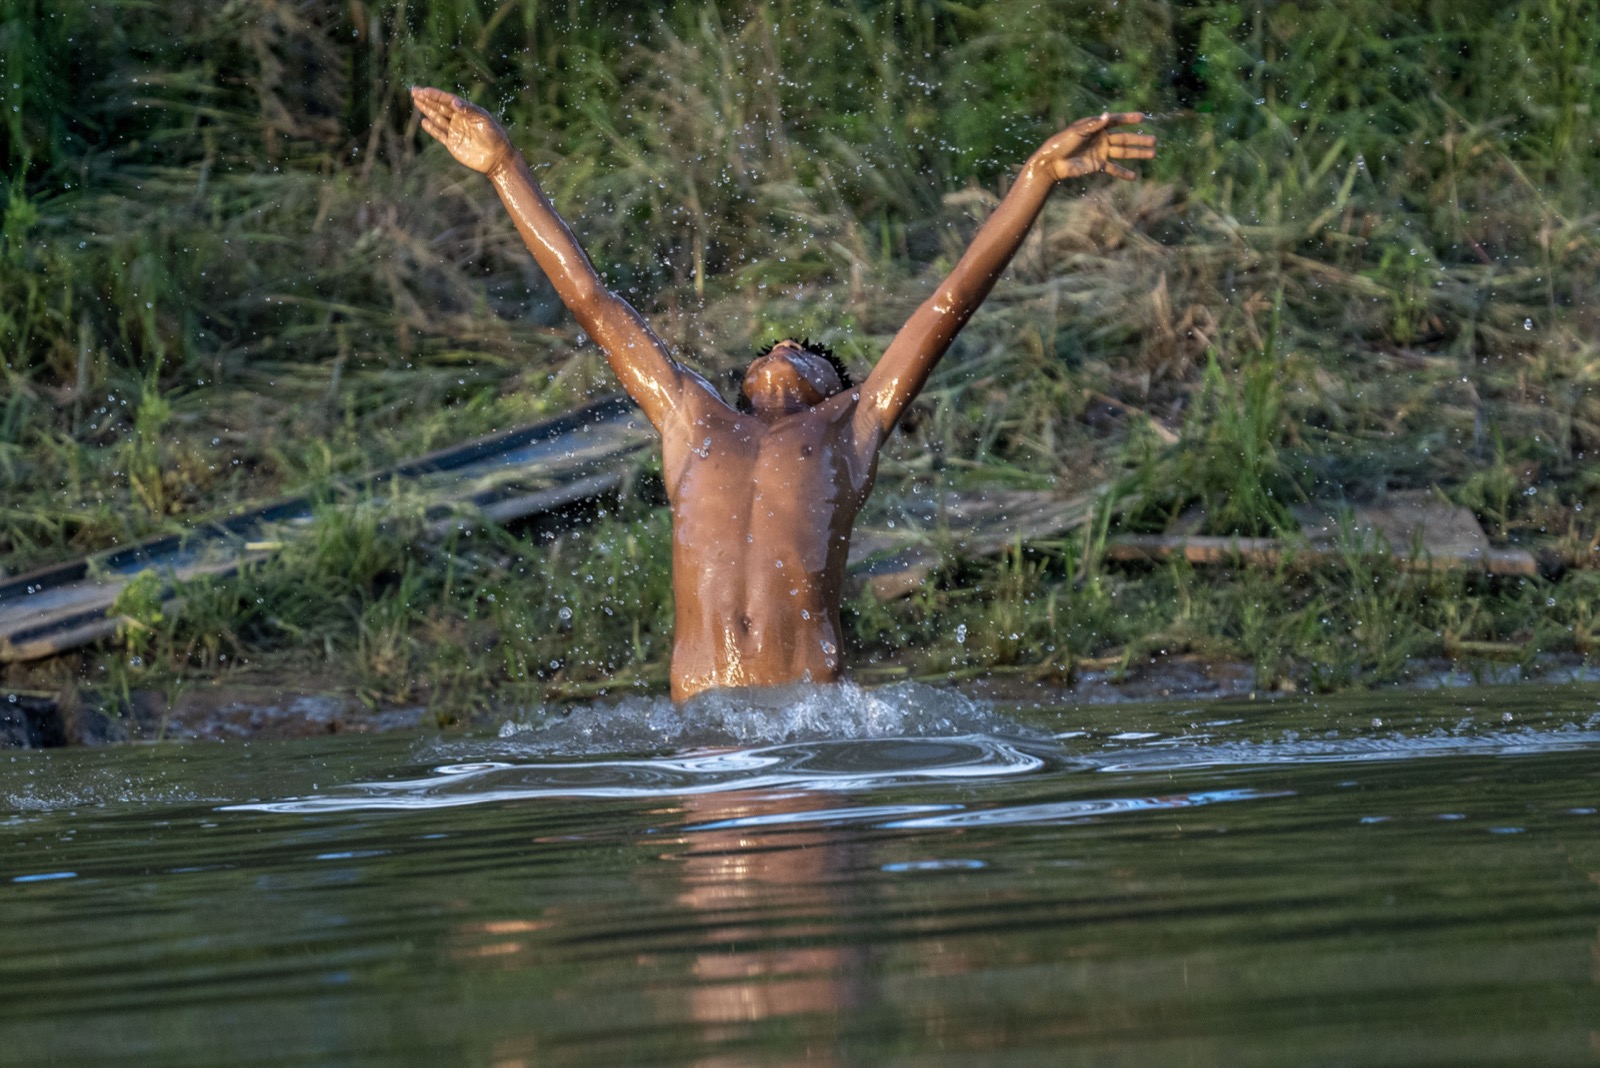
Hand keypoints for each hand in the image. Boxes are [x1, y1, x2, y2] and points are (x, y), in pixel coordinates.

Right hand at [411, 86, 511, 175]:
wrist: (497, 158)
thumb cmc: (494, 136)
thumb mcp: (483, 120)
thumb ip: (468, 110)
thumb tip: (453, 101)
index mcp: (467, 111)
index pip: (448, 100)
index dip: (435, 95)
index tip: (424, 91)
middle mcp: (460, 119)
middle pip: (440, 107)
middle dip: (427, 99)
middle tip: (414, 91)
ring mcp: (456, 131)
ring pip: (438, 118)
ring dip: (427, 110)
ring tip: (416, 101)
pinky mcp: (453, 144)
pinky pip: (440, 135)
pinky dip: (432, 129)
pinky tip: (424, 122)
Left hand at [1031, 112, 1155, 181]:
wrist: (1051, 163)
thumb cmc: (1061, 143)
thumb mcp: (1077, 132)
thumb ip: (1094, 125)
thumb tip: (1108, 115)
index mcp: (1096, 127)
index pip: (1116, 121)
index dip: (1129, 119)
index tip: (1142, 118)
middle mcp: (1101, 138)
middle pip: (1124, 138)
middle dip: (1139, 140)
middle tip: (1154, 140)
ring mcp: (1101, 152)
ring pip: (1123, 152)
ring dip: (1137, 153)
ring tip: (1152, 153)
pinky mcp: (1097, 165)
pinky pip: (1113, 169)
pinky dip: (1123, 173)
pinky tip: (1135, 176)